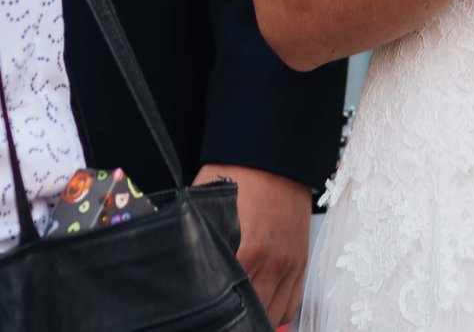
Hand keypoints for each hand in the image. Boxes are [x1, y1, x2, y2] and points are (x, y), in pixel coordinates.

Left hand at [196, 164, 310, 323]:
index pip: (229, 302)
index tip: (202, 310)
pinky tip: (259, 305)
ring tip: (237, 311)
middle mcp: (272, 263)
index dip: (213, 311)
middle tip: (218, 312)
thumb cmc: (238, 177)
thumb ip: (196, 238)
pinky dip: (276, 312)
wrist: (276, 159)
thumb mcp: (208, 205)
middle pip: (253, 313)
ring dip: (256, 316)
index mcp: (247, 251)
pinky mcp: (300, 263)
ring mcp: (289, 265)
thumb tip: (173, 264)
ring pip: (273, 316)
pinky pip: (291, 305)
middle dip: (234, 317)